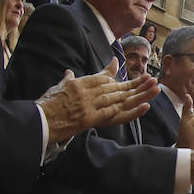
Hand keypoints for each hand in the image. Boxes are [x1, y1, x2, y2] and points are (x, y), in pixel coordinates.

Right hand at [35, 61, 158, 143]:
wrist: (38, 121)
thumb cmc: (46, 106)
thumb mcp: (58, 87)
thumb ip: (68, 79)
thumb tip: (69, 72)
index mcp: (79, 83)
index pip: (102, 78)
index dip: (119, 76)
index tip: (131, 75)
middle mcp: (86, 92)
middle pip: (116, 87)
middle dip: (135, 84)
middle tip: (151, 80)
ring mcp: (90, 105)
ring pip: (119, 98)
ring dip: (139, 94)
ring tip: (154, 89)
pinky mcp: (91, 119)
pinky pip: (115, 115)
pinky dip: (131, 112)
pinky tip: (144, 107)